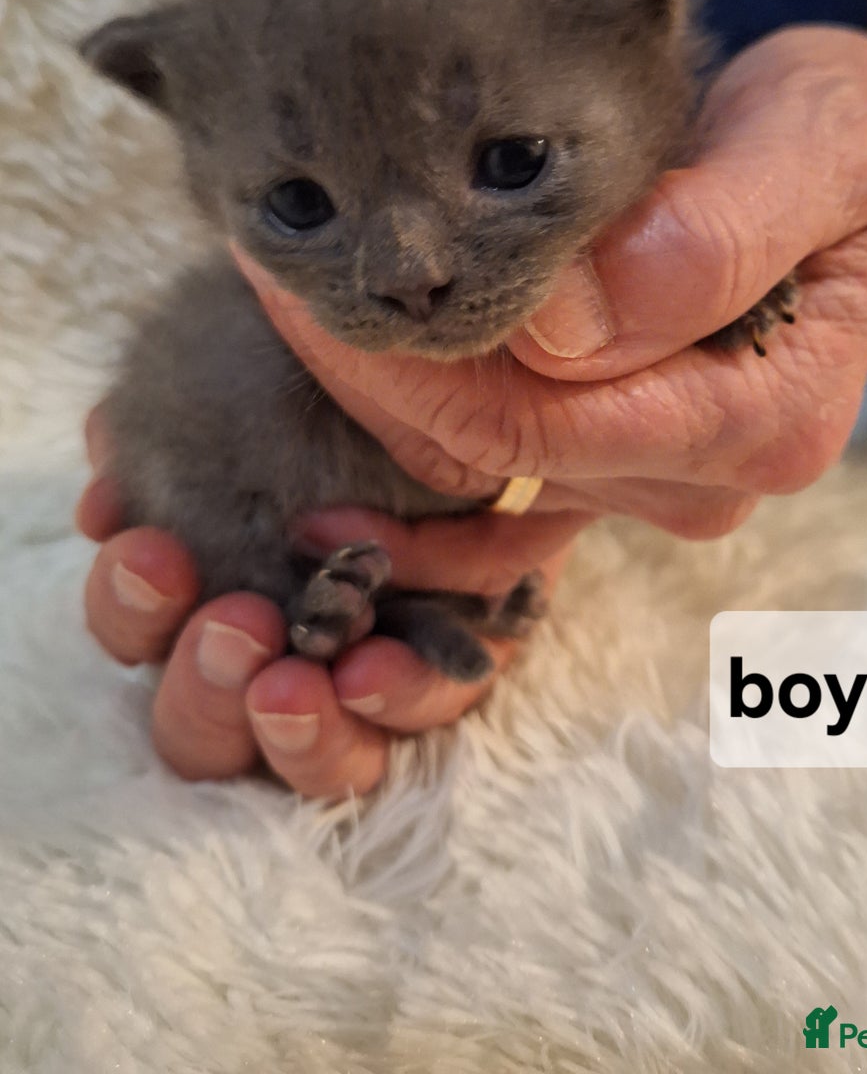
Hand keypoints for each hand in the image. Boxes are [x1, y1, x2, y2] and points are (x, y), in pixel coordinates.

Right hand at [77, 407, 581, 797]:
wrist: (477, 395)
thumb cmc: (343, 404)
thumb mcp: (259, 402)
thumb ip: (175, 445)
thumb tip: (105, 500)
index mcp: (205, 591)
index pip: (141, 630)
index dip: (133, 609)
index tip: (150, 557)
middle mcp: (274, 657)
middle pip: (203, 726)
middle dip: (206, 686)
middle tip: (234, 627)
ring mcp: (363, 684)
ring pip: (311, 756)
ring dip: (293, 729)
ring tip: (296, 684)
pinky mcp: (448, 674)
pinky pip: (424, 711)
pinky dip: (399, 694)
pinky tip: (375, 668)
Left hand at [236, 0, 866, 546]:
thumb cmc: (848, 137)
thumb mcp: (814, 148)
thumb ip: (710, 239)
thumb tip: (564, 325)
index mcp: (764, 417)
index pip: (541, 421)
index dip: (409, 363)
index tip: (302, 281)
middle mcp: (711, 475)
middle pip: (497, 454)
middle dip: (373, 375)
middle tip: (272, 279)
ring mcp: (665, 474)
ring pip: (486, 465)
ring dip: (383, 398)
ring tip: (287, 312)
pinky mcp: (628, 450)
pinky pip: (502, 471)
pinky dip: (419, 432)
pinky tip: (344, 381)